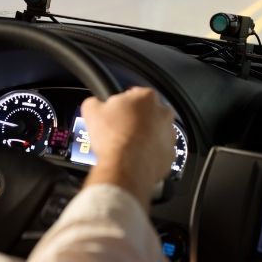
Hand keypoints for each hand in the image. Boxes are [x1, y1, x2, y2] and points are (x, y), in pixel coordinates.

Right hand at [81, 87, 174, 209]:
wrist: (125, 168)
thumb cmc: (113, 138)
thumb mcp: (91, 110)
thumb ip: (95, 101)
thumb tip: (95, 103)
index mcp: (146, 97)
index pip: (136, 93)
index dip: (123, 102)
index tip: (116, 110)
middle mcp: (163, 114)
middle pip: (149, 111)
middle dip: (137, 118)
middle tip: (121, 127)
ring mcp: (169, 135)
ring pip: (157, 131)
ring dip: (145, 135)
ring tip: (127, 144)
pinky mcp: (170, 155)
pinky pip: (159, 150)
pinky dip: (150, 153)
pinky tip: (135, 156)